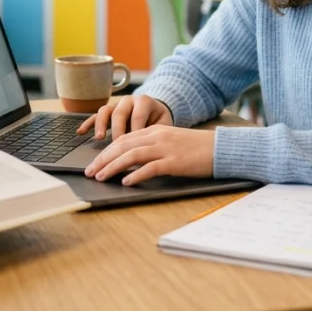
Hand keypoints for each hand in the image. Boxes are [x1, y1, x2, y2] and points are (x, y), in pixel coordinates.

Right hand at [76, 94, 172, 140]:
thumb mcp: (163, 126)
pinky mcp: (108, 112)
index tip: (134, 146)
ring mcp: (116, 105)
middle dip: (117, 130)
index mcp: (144, 101)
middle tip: (117, 145)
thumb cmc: (160, 122)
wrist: (157, 112)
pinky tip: (81, 132)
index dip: (135, 130)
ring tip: (100, 138)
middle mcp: (129, 101)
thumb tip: (147, 154)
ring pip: (105, 111)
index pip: (138, 115)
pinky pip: (95, 115)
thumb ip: (156, 135)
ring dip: (101, 125)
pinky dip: (87, 123)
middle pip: (119, 113)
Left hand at [84, 125, 214, 185]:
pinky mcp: (175, 162)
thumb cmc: (198, 148)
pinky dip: (136, 175)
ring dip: (113, 166)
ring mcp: (166, 149)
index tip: (94, 163)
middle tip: (90, 171)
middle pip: (123, 145)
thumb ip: (153, 146)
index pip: (124, 139)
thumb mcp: (172, 141)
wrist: (221, 148)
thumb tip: (132, 161)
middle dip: (103, 159)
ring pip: (132, 155)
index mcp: (156, 130)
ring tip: (101, 177)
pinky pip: (150, 168)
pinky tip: (126, 182)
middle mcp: (158, 137)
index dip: (106, 151)